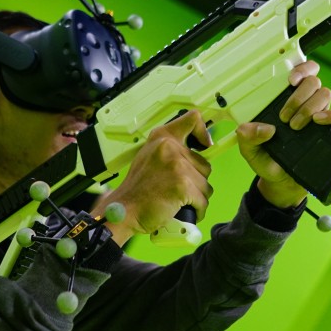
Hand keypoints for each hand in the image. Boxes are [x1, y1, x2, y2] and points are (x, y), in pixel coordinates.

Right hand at [92, 110, 213, 245]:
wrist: (125, 210)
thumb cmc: (138, 189)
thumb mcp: (150, 156)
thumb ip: (170, 150)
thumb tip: (197, 152)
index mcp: (162, 137)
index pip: (193, 119)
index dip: (203, 132)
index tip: (205, 145)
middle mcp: (170, 147)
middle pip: (205, 165)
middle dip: (197, 181)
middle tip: (179, 190)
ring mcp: (177, 166)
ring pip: (206, 185)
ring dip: (197, 197)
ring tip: (178, 201)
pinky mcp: (183, 185)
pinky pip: (203, 201)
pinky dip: (198, 210)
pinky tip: (186, 212)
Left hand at [235, 60, 330, 207]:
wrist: (282, 182)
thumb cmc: (268, 160)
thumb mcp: (250, 150)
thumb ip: (247, 137)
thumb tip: (260, 128)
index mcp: (286, 100)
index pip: (300, 73)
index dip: (300, 68)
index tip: (290, 80)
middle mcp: (305, 104)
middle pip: (313, 81)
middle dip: (298, 96)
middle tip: (285, 117)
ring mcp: (319, 116)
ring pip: (325, 94)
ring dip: (310, 106)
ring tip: (295, 125)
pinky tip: (317, 122)